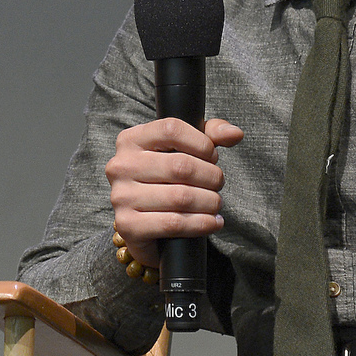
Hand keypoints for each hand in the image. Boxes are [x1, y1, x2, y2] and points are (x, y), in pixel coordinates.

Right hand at [108, 117, 242, 266]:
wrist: (143, 226)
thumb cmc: (164, 181)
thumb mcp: (183, 150)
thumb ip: (209, 135)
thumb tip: (235, 133)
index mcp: (130, 140)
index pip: (171, 129)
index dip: (201, 143)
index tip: (212, 155)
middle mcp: (120, 166)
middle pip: (180, 165)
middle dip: (211, 176)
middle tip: (218, 184)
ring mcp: (121, 197)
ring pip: (181, 197)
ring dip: (210, 202)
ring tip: (216, 203)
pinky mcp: (128, 226)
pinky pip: (174, 223)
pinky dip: (202, 223)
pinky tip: (212, 221)